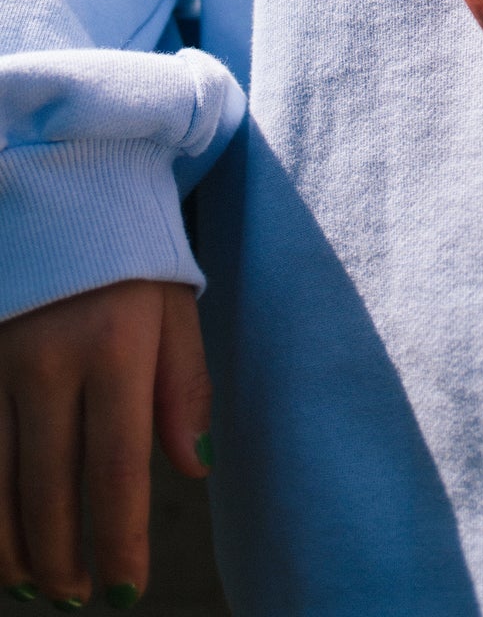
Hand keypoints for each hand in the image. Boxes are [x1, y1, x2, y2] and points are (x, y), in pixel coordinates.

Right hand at [0, 280, 211, 607]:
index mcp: (114, 348)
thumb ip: (184, 388)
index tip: (128, 590)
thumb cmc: (131, 249)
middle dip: (64, 559)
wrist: (66, 178)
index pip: (115, 470)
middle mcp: (49, 361)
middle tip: (79, 598)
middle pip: (49, 489)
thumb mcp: (175, 305)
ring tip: (37, 583)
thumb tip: (193, 468)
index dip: (120, 541)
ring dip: (14, 547)